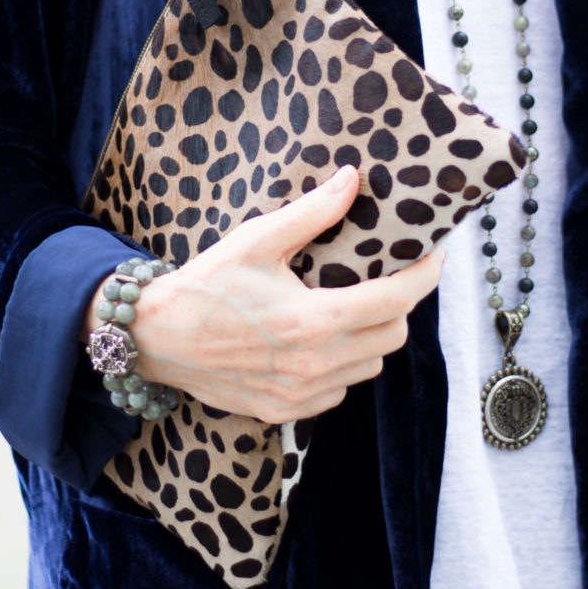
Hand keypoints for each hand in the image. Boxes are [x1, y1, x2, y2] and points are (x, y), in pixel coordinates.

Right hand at [84, 166, 444, 422]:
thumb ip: (312, 212)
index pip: (398, 300)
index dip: (425, 275)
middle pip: (393, 335)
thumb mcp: (256, 239)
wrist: (155, 338)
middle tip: (384, 277)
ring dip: (373, 335)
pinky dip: (344, 364)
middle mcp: (315, 364)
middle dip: (399, 304)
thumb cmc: (205, 285)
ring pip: (370, 367)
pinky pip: (339, 390)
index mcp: (313, 320)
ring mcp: (301, 394)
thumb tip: (353, 178)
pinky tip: (321, 341)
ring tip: (352, 306)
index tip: (432, 254)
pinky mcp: (285, 410)